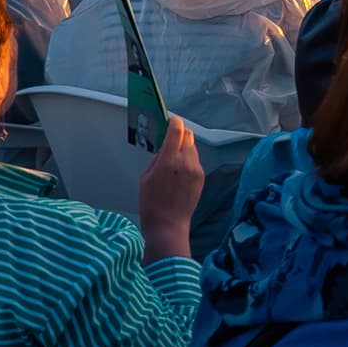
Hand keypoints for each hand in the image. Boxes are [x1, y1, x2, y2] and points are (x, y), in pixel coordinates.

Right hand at [136, 118, 203, 258]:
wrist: (168, 225)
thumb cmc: (151, 203)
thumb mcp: (146, 177)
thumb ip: (158, 158)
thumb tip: (165, 146)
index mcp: (169, 161)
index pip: (177, 131)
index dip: (174, 122)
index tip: (171, 121)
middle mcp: (186, 162)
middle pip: (188, 137)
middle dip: (180, 134)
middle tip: (170, 139)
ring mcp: (196, 170)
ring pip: (192, 148)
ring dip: (184, 148)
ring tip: (173, 159)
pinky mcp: (201, 177)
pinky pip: (195, 161)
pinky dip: (188, 160)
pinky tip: (179, 172)